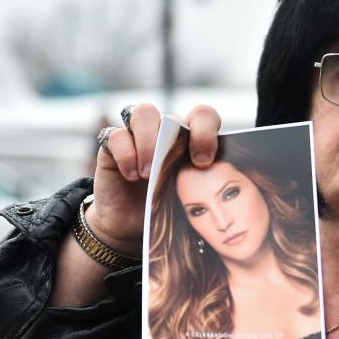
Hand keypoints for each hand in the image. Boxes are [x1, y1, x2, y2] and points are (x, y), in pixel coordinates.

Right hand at [88, 103, 221, 253]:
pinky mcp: (112, 146)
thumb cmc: (165, 207)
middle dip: (179, 134)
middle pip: (172, 114)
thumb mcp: (188, 195)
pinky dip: (125, 154)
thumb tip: (227, 184)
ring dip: (148, 141)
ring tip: (148, 173)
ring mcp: (137, 135)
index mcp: (188, 138)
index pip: (202, 117)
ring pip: (143, 113)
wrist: (130, 225)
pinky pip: (115, 135)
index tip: (204, 161)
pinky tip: (132, 175)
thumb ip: (202, 181)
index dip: (206, 131)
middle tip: (180, 164)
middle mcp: (163, 130)